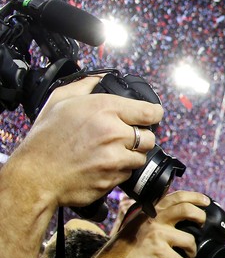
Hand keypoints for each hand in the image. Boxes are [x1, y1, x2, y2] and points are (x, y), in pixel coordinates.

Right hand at [7, 75, 162, 206]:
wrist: (36, 175)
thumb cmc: (46, 139)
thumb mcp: (60, 101)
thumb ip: (85, 86)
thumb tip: (100, 79)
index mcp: (103, 109)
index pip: (149, 112)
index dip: (154, 114)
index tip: (153, 116)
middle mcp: (113, 133)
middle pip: (149, 137)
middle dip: (140, 137)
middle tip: (122, 137)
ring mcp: (114, 158)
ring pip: (141, 157)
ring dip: (131, 155)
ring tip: (109, 152)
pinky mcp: (113, 178)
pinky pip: (128, 173)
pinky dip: (120, 170)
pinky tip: (102, 165)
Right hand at [106, 191, 208, 257]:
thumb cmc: (130, 243)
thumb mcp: (140, 221)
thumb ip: (157, 213)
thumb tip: (180, 207)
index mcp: (152, 211)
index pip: (177, 197)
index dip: (195, 197)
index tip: (206, 201)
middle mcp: (155, 220)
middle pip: (187, 210)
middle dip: (200, 217)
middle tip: (201, 224)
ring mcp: (158, 235)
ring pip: (190, 240)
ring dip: (192, 250)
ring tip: (187, 253)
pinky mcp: (159, 251)